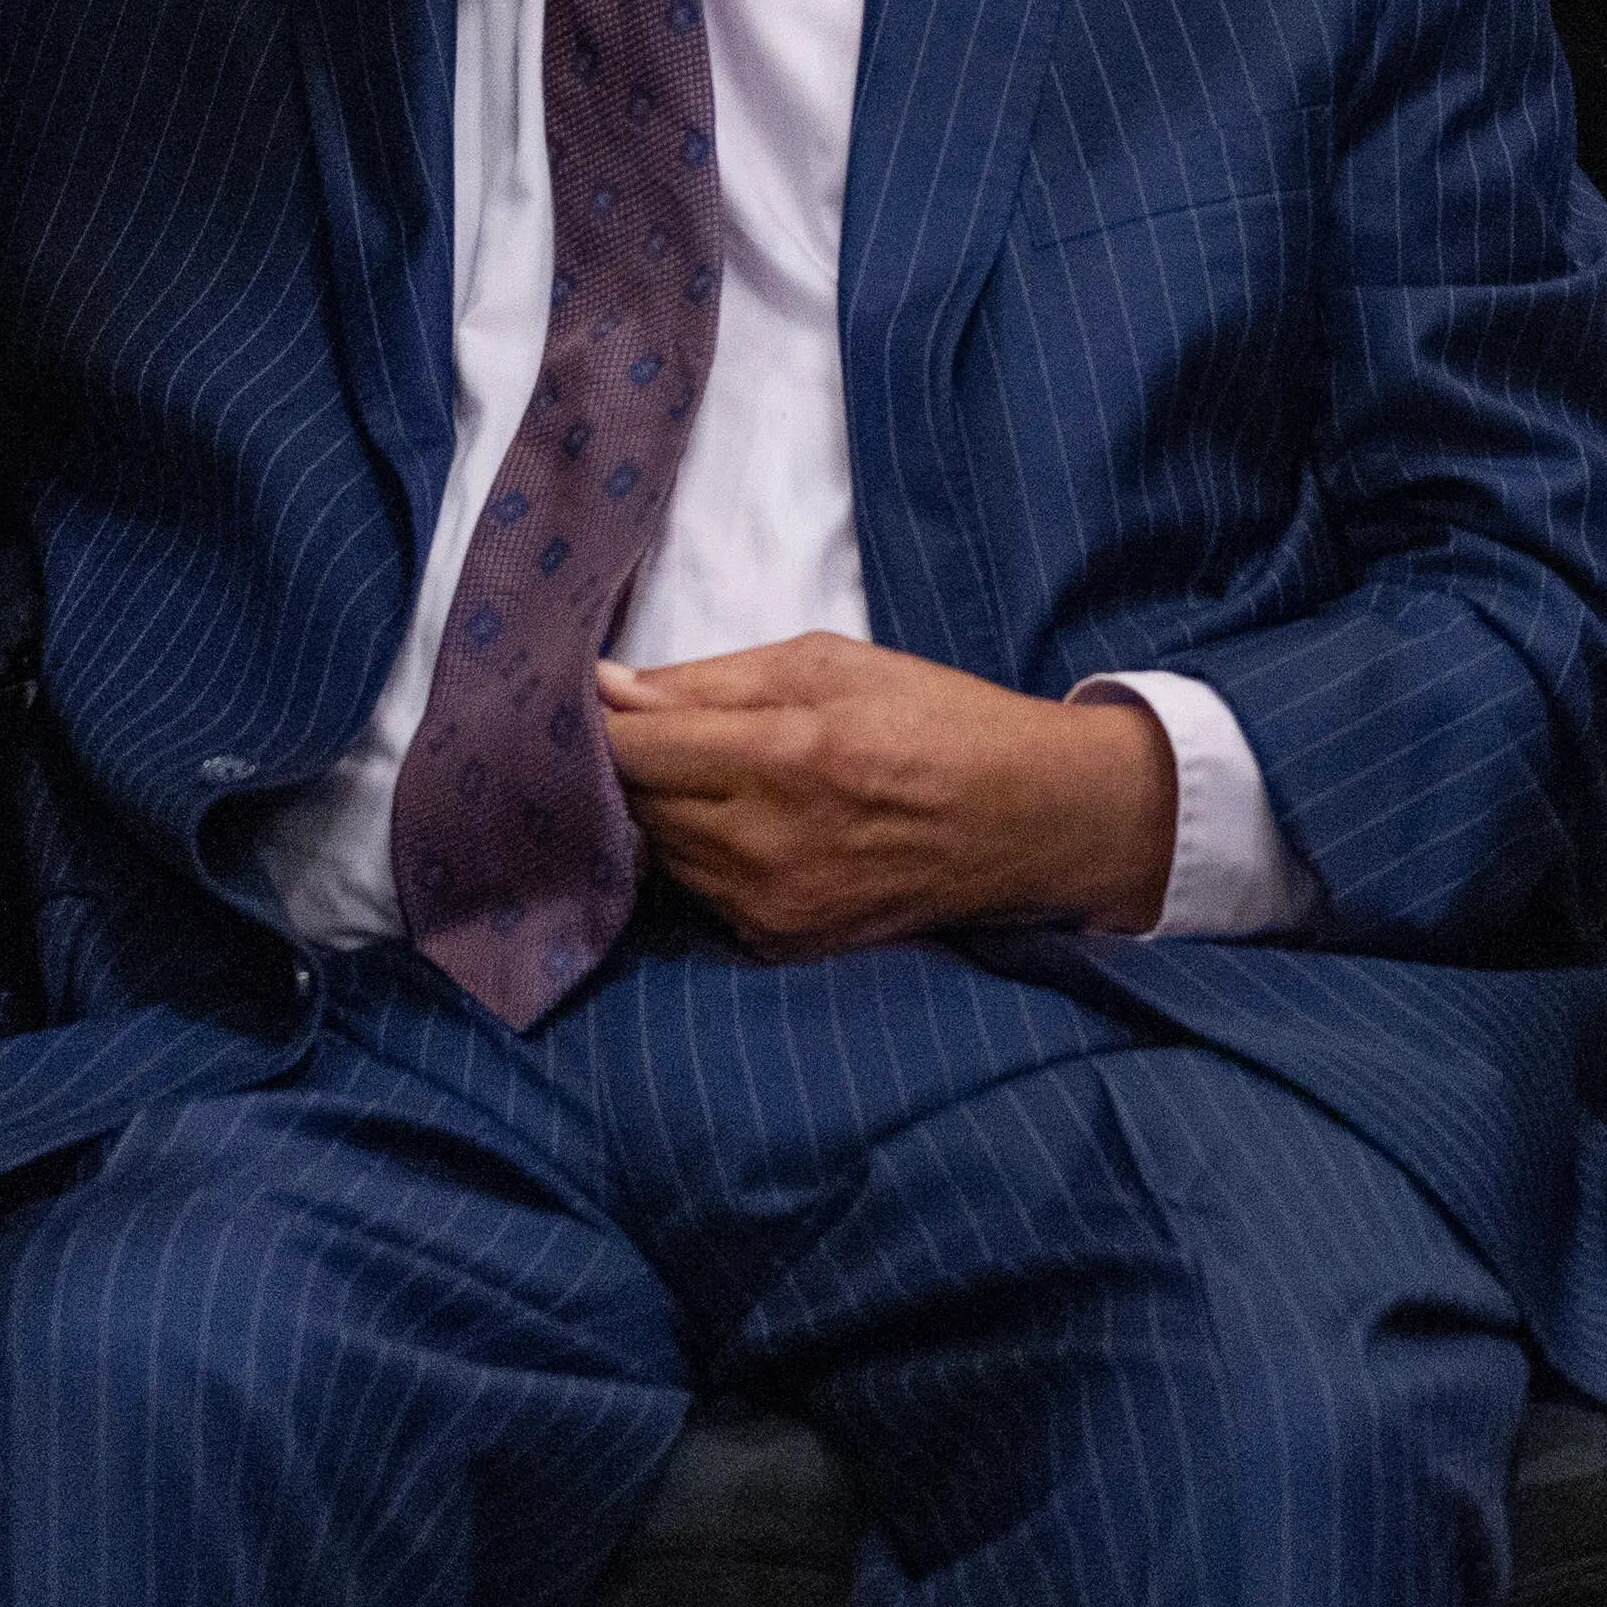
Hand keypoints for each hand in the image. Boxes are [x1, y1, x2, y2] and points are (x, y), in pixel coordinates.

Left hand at [594, 636, 1175, 955]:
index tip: (577, 700)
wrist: (1029, 821)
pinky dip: (698, 858)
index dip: (594, 722)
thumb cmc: (934, 719)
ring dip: (657, 813)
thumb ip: (710, 680)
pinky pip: (700, 896)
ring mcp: (773, 906)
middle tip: (636, 731)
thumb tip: (609, 688)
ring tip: (693, 773)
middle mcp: (768, 844)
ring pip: (658, 854)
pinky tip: (733, 824)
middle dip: (623, 766)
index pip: (633, 748)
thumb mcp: (830, 663)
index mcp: (784, 755)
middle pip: (632, 806)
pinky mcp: (784, 944)